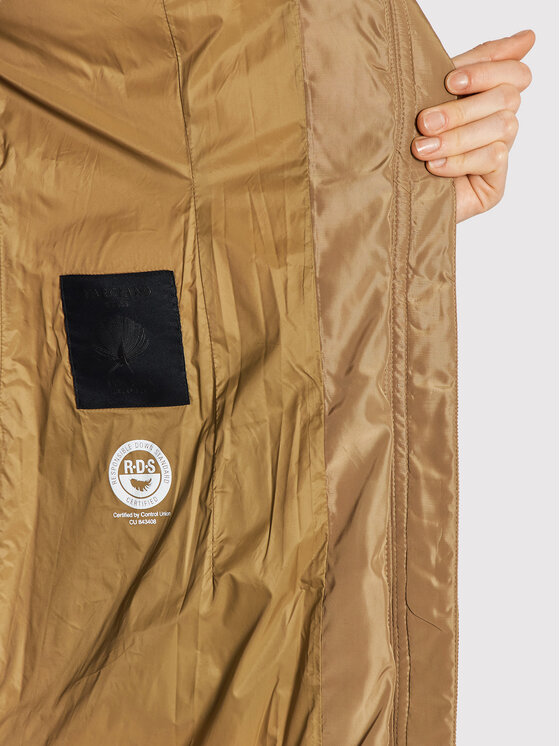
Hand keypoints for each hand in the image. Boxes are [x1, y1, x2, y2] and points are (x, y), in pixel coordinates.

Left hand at [411, 29, 534, 222]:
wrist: (387, 191)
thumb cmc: (405, 141)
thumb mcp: (432, 95)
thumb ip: (473, 63)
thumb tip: (527, 37)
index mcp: (487, 97)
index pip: (513, 71)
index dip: (486, 70)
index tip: (451, 80)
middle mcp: (498, 122)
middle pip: (507, 96)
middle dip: (462, 108)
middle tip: (424, 121)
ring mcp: (498, 154)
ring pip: (503, 126)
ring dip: (457, 136)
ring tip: (422, 148)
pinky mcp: (495, 184)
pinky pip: (494, 158)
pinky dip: (460, 160)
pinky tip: (434, 168)